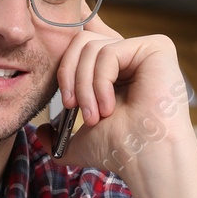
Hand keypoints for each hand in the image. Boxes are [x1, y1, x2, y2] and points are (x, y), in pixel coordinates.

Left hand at [34, 13, 194, 177]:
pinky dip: (100, 83)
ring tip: (94, 115)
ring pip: (91, 47)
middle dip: (68, 75)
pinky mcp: (156, 47)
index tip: (58, 59)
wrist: (143, 158)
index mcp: (117, 70)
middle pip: (81, 40)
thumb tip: (40, 131)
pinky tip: (109, 106)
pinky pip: (108, 53)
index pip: (86, 39)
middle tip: (71, 106)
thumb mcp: (81, 140)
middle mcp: (132, 56)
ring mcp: (145, 50)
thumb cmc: (121, 150)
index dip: (71, 40)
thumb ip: (59, 135)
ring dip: (84, 86)